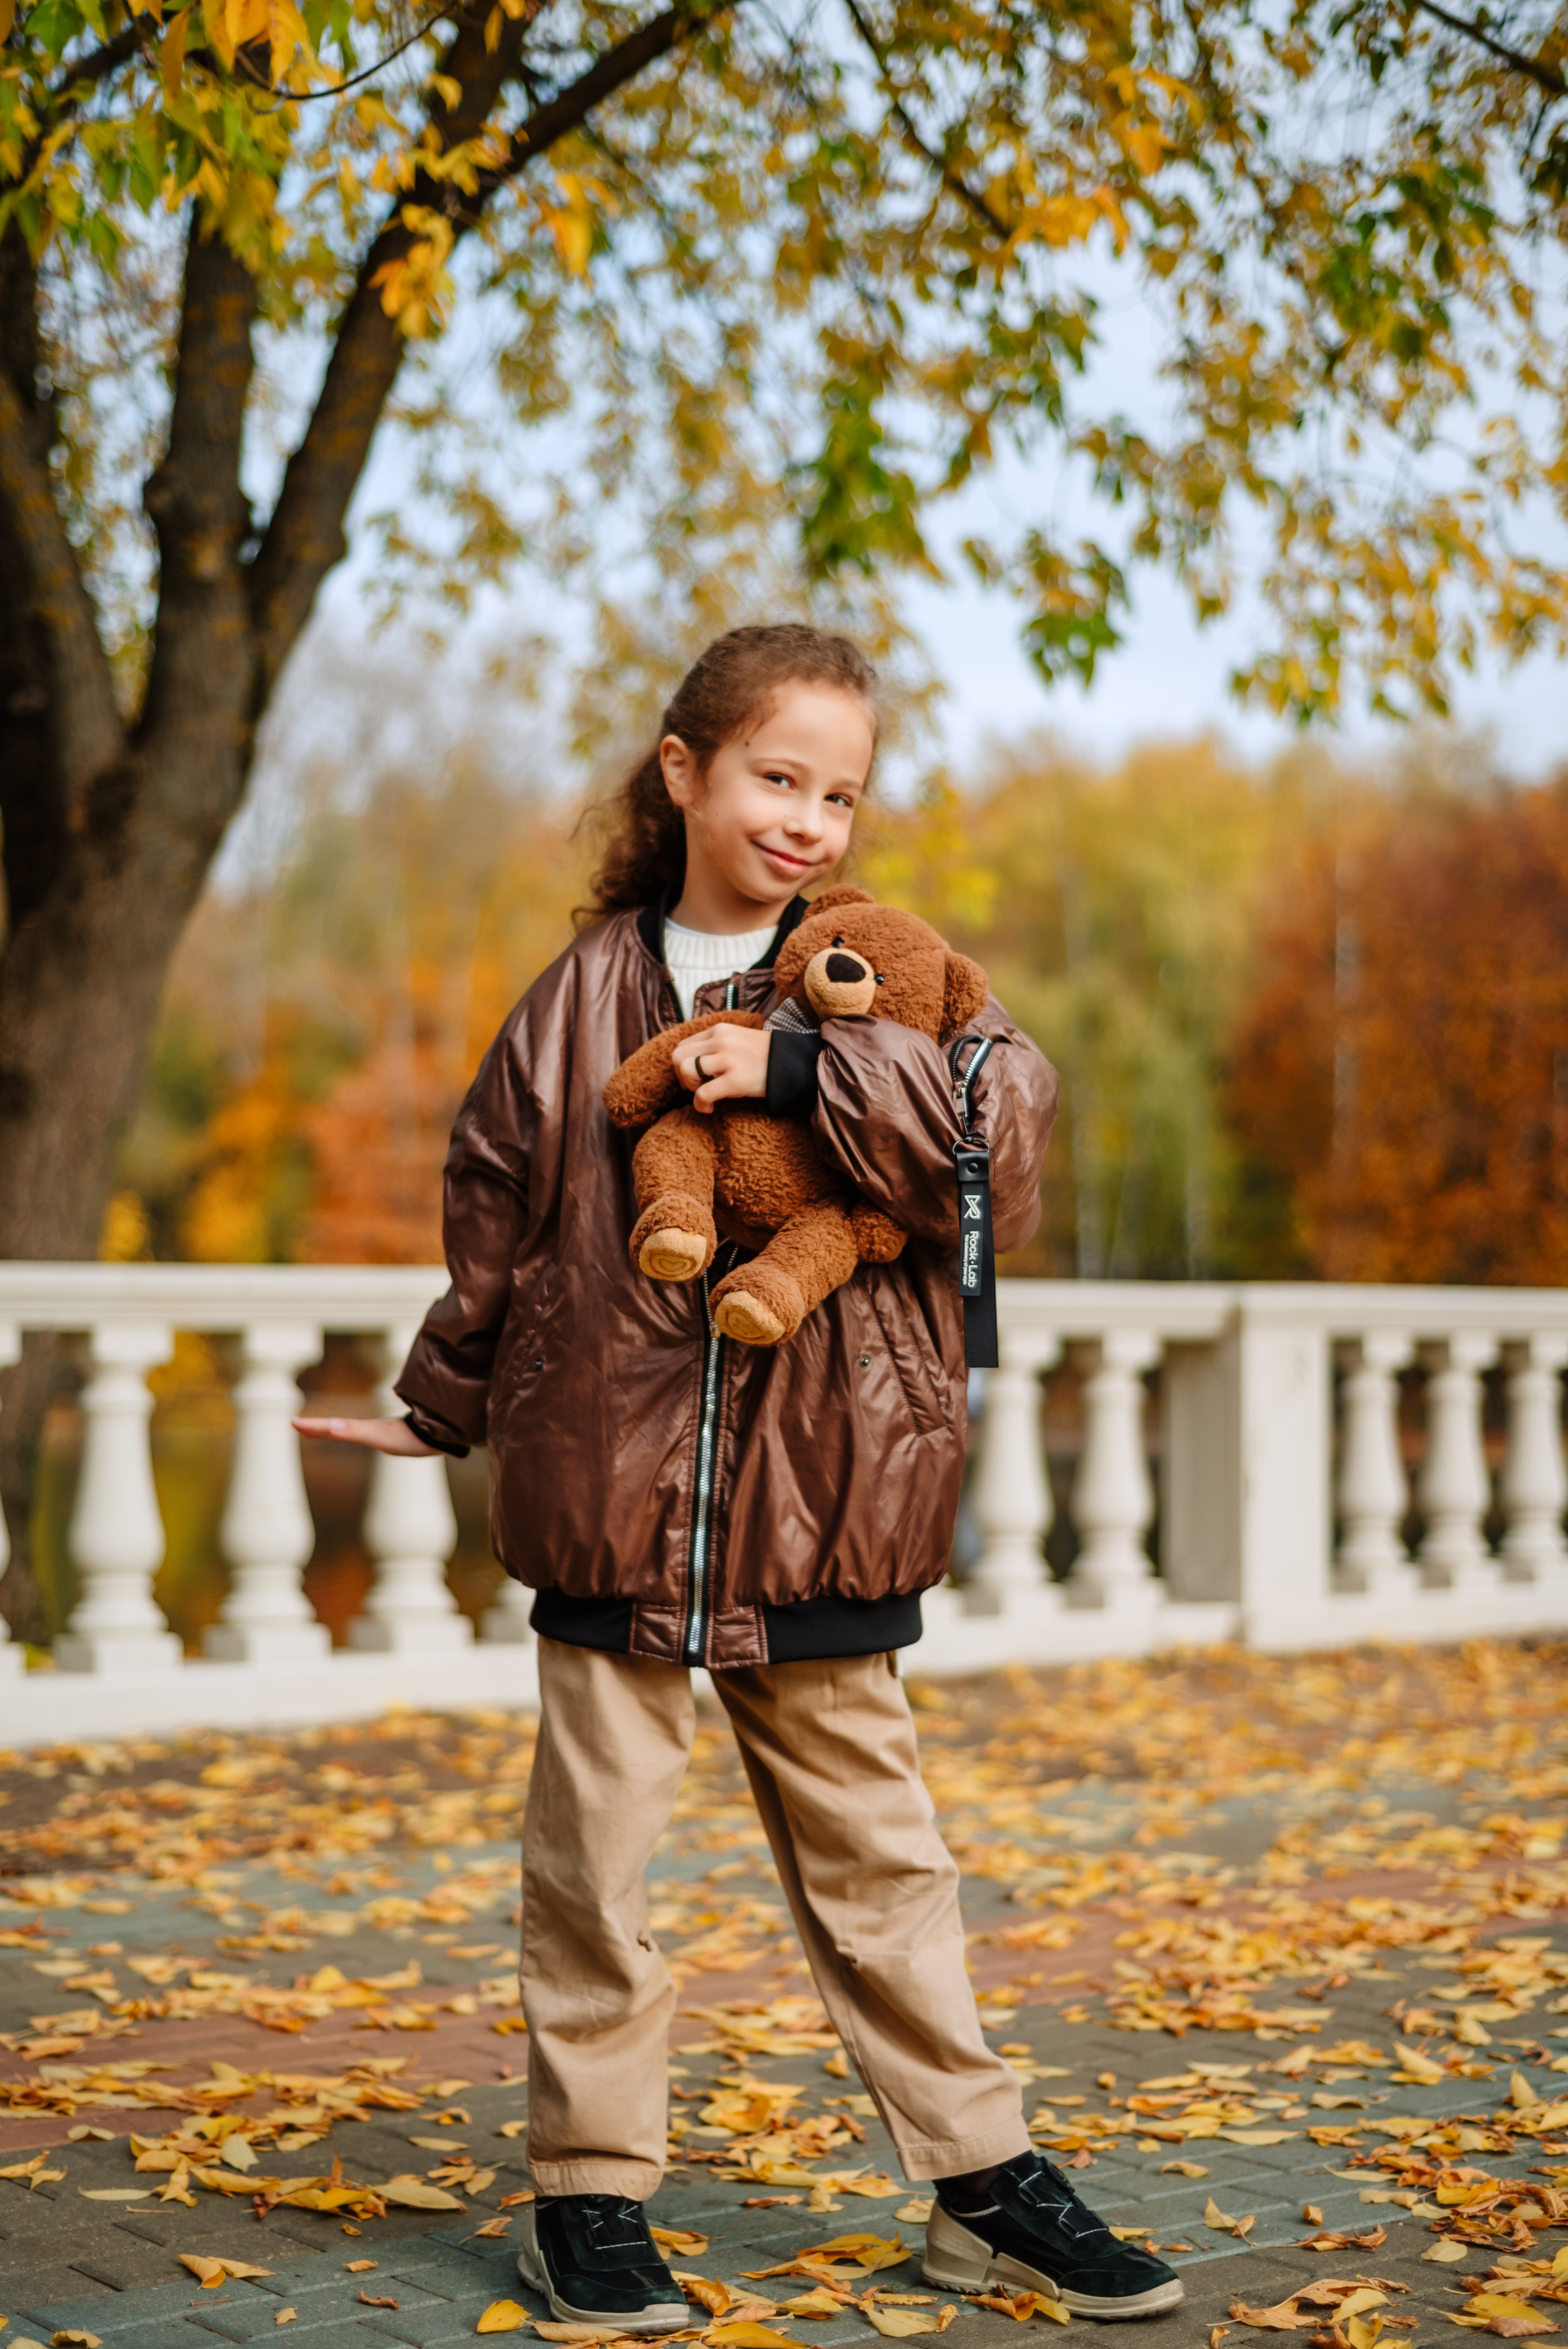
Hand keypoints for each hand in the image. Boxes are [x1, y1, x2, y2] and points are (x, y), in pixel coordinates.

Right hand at [291, 1414, 436, 1455]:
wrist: (441, 1434)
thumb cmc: (410, 1438)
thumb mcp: (379, 1436)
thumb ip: (354, 1431)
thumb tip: (330, 1425)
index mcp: (363, 1429)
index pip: (331, 1427)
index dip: (312, 1426)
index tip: (292, 1422)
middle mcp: (370, 1428)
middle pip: (338, 1427)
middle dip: (318, 1427)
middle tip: (299, 1426)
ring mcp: (382, 1432)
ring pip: (352, 1429)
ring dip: (334, 1430)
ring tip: (324, 1430)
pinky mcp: (394, 1437)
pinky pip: (368, 1435)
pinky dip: (355, 1434)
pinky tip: (363, 1436)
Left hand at [671, 1022, 770, 1114]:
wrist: (792, 1064)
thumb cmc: (765, 1056)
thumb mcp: (738, 1039)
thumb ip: (717, 1044)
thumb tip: (694, 1060)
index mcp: (720, 1030)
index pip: (683, 1045)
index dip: (682, 1064)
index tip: (694, 1077)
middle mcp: (721, 1041)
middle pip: (678, 1056)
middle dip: (682, 1076)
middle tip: (696, 1087)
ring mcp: (727, 1059)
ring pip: (686, 1070)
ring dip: (690, 1087)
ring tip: (704, 1094)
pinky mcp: (735, 1080)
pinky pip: (702, 1093)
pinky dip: (700, 1104)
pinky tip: (709, 1108)